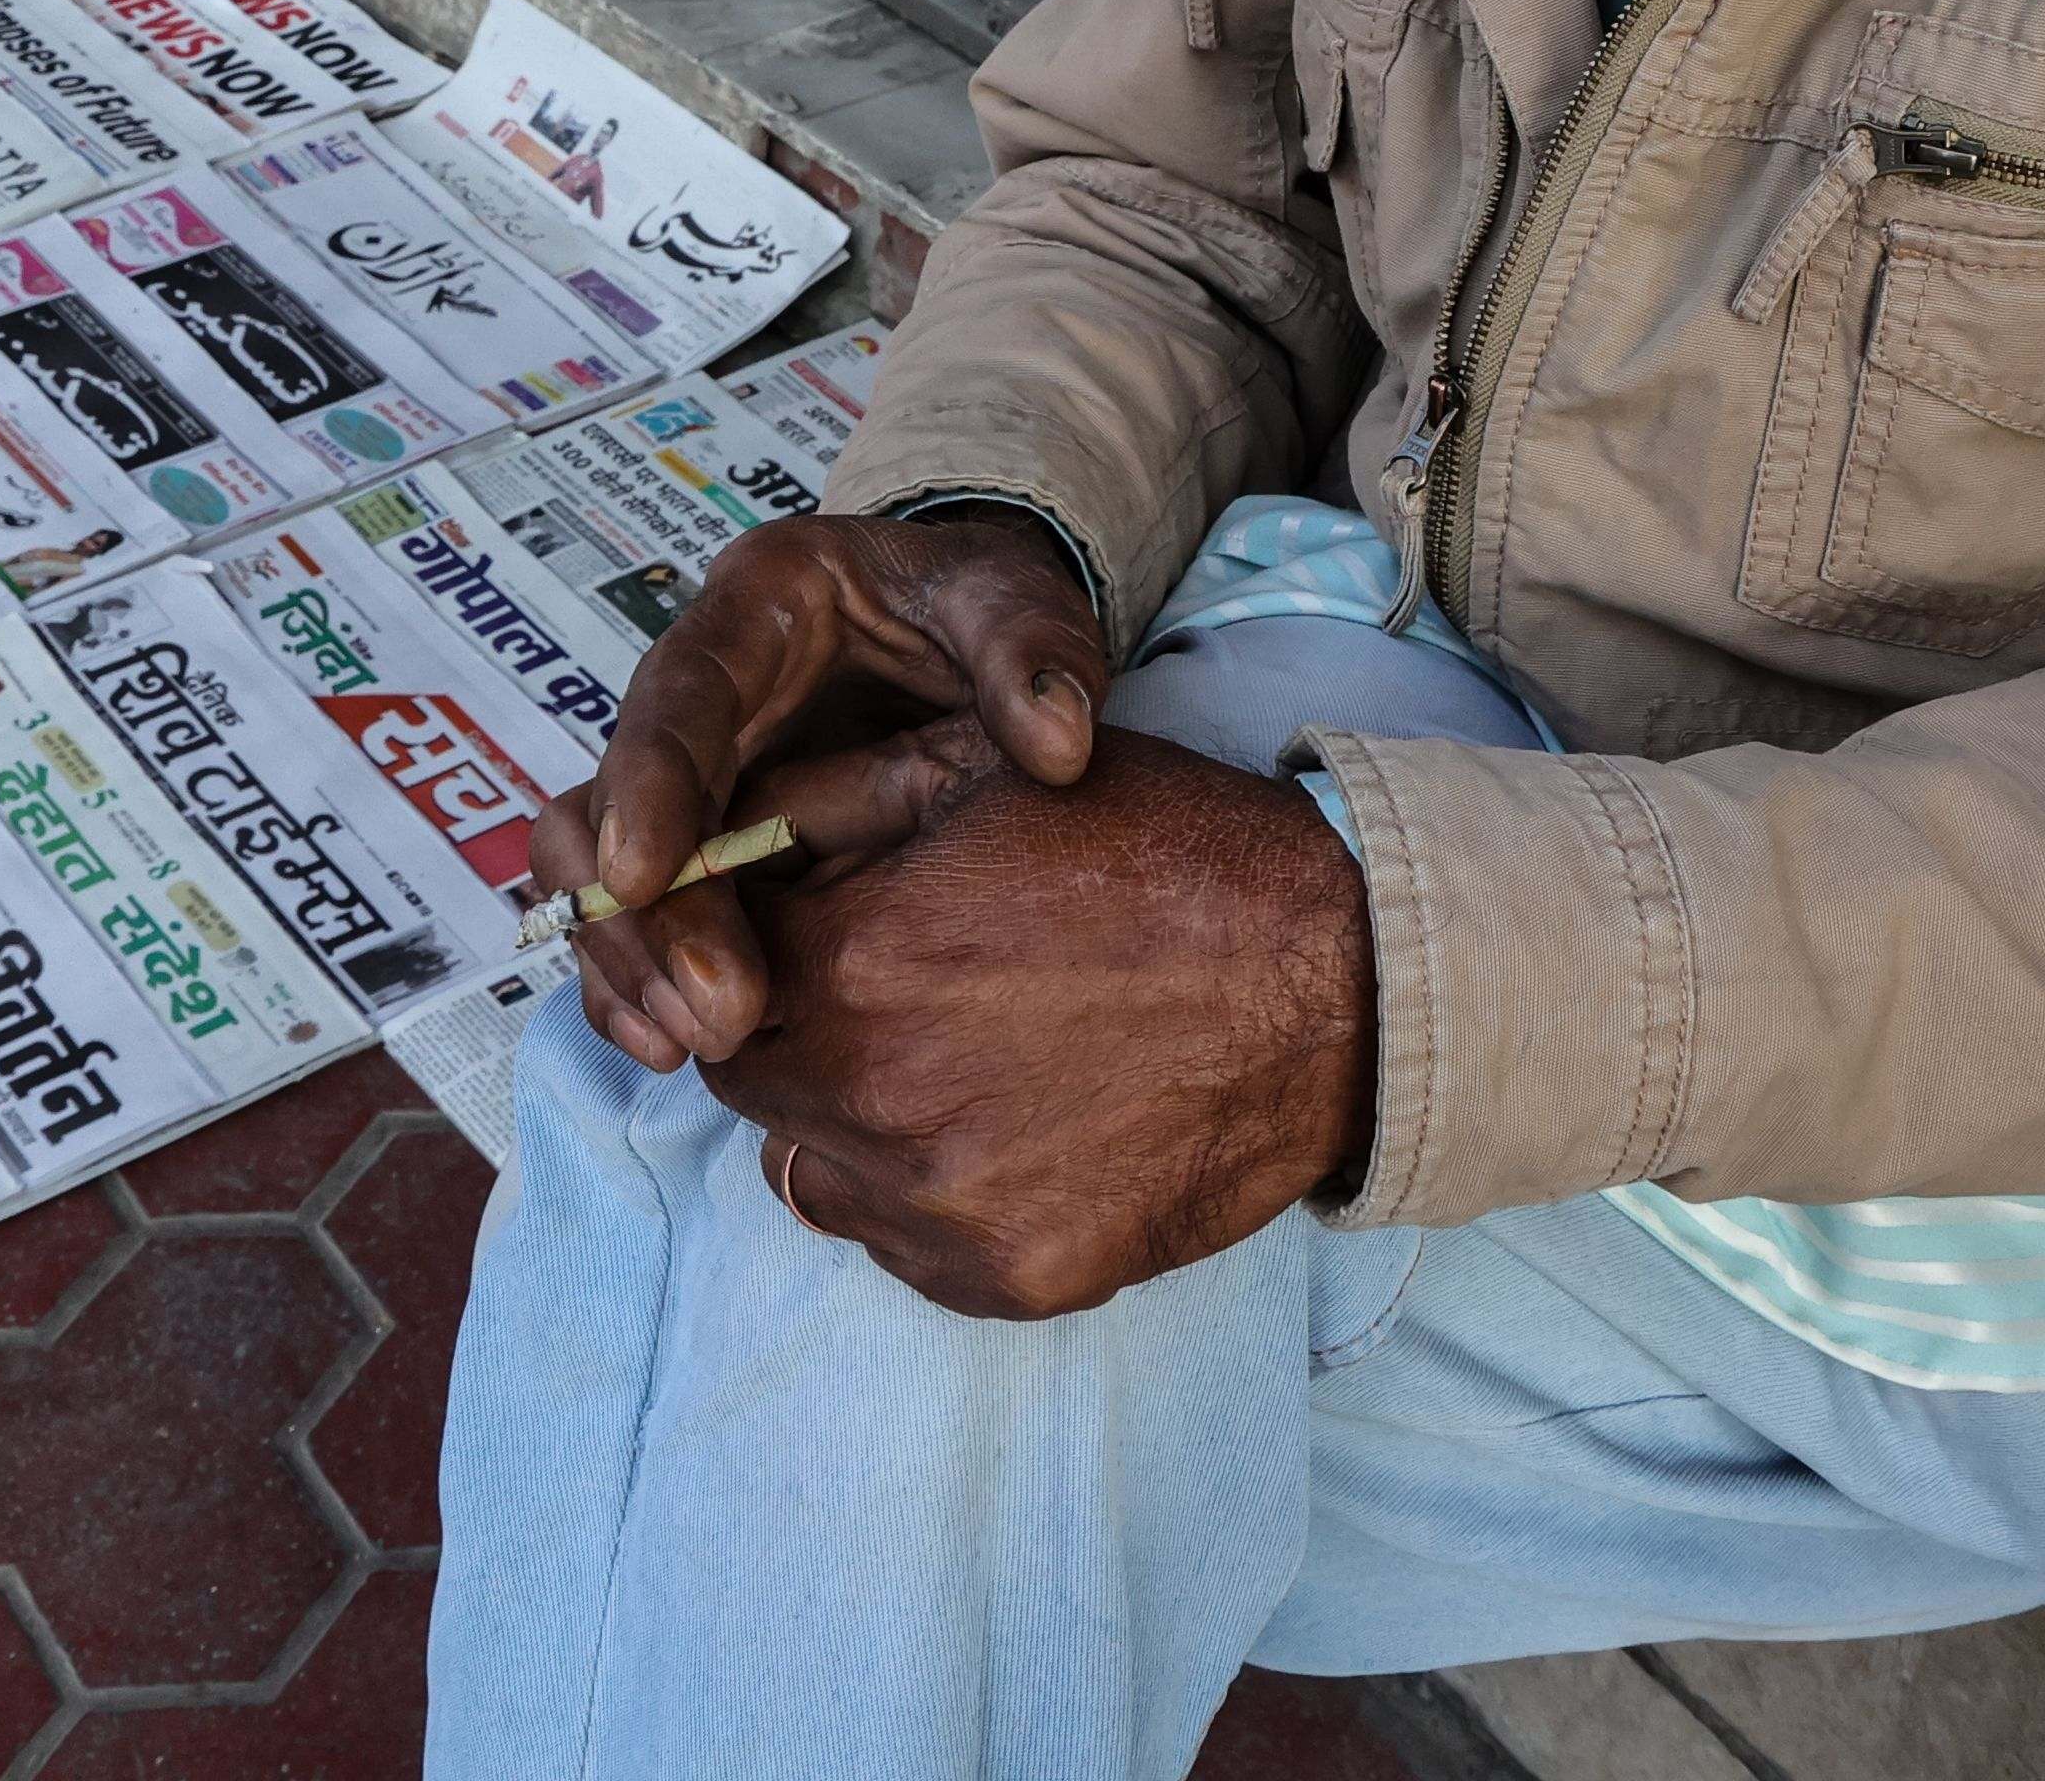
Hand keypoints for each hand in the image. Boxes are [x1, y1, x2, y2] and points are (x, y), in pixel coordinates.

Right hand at [545, 509, 1106, 1073]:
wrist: (978, 632)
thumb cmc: (985, 606)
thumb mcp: (1016, 599)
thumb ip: (1032, 651)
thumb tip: (1057, 743)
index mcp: (759, 607)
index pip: (678, 692)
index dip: (646, 782)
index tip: (643, 873)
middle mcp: (700, 692)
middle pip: (614, 801)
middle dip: (648, 915)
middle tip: (717, 1015)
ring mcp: (692, 774)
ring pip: (602, 871)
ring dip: (631, 962)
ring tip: (694, 1046)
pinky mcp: (705, 845)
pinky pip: (638, 918)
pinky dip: (639, 982)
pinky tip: (671, 1049)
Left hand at [701, 720, 1375, 1319]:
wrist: (1339, 985)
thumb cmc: (1162, 851)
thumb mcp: (980, 766)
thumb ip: (818, 800)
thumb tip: (709, 840)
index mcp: (852, 964)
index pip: (705, 969)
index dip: (744, 941)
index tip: (799, 928)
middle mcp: (873, 1103)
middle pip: (746, 1077)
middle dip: (787, 1026)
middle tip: (883, 985)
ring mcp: (939, 1209)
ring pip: (812, 1169)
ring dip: (849, 1116)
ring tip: (958, 1052)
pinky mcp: (1004, 1278)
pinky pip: (901, 1244)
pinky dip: (926, 1191)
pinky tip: (1010, 1120)